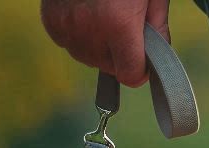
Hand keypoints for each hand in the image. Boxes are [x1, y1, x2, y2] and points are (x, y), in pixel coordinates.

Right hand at [40, 0, 170, 86]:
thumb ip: (157, 27)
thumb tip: (157, 57)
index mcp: (118, 23)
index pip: (131, 76)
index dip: (141, 66)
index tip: (144, 53)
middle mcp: (88, 30)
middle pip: (110, 67)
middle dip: (120, 52)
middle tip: (123, 19)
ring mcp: (65, 26)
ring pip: (89, 57)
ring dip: (99, 44)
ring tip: (103, 11)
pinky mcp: (51, 21)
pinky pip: (70, 43)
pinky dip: (80, 34)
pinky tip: (86, 10)